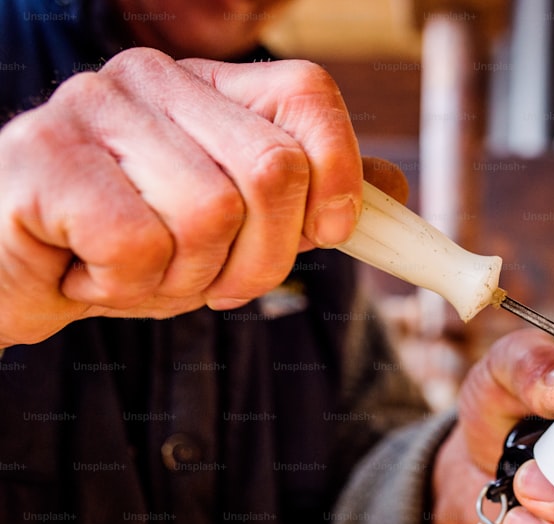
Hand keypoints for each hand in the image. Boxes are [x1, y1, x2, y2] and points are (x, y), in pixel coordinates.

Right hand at [0, 47, 366, 347]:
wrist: (13, 277)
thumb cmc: (129, 252)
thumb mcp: (234, 231)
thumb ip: (307, 203)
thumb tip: (390, 192)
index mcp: (208, 90)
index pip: (308, 94)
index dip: (339, 172)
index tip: (327, 233)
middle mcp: (154, 81)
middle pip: (274, 170)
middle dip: (262, 259)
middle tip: (217, 285)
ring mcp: (93, 109)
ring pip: (209, 214)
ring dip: (185, 279)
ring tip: (139, 274)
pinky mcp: (42, 157)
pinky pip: (139, 244)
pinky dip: (125, 286)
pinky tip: (89, 272)